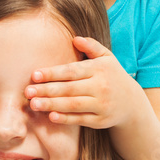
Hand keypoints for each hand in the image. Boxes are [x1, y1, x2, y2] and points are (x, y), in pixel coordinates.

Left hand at [25, 36, 139, 128]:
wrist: (132, 103)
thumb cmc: (112, 76)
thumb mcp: (107, 58)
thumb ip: (92, 47)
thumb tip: (75, 38)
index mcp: (99, 69)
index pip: (72, 71)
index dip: (52, 73)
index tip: (34, 75)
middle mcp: (101, 87)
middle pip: (69, 89)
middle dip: (47, 90)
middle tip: (27, 92)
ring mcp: (101, 105)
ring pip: (73, 105)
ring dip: (52, 105)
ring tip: (33, 104)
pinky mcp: (101, 121)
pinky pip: (81, 119)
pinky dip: (66, 119)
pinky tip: (50, 116)